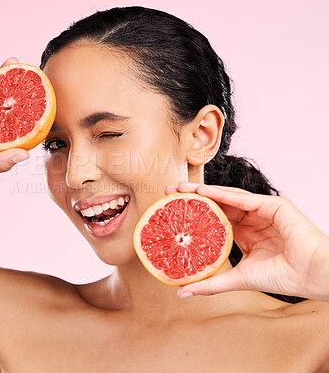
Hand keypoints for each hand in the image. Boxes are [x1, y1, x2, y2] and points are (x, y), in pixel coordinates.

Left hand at [166, 182, 328, 300]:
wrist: (313, 276)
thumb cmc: (282, 276)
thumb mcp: (239, 278)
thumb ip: (211, 283)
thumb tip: (182, 291)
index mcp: (244, 234)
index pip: (214, 219)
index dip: (193, 215)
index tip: (171, 213)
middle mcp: (251, 219)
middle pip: (217, 205)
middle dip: (192, 198)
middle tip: (168, 193)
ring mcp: (261, 211)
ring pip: (227, 197)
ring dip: (203, 191)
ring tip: (180, 188)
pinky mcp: (273, 205)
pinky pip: (243, 198)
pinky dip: (222, 194)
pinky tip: (203, 192)